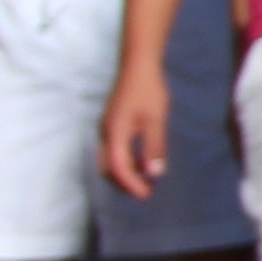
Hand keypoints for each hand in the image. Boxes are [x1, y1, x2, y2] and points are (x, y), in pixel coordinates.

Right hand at [100, 59, 170, 201]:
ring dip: (124, 172)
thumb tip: (154, 173)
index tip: (146, 195)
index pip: (118, 166)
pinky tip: (141, 160)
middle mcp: (106, 133)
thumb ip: (154, 147)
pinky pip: (114, 150)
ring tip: (145, 179)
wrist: (138, 66)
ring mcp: (108, 128)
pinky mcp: (113, 123)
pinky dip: (125, 161)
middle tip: (144, 192)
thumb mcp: (155, 121)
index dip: (131, 183)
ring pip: (109, 159)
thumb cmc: (148, 91)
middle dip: (124, 182)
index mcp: (115, 133)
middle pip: (107, 167)